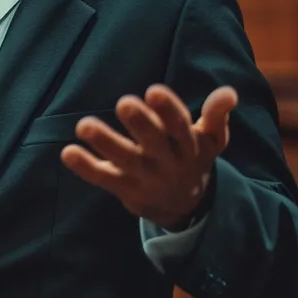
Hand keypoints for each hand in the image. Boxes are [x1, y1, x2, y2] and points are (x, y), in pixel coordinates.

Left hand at [59, 84, 237, 228]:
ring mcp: (145, 177)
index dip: (169, 110)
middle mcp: (167, 161)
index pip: (180, 126)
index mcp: (188, 145)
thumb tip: (229, 94)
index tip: (154, 91)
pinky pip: (103, 179)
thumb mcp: (211, 138)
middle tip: (124, 103)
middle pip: (153, 142)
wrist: (185, 205)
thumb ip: (216, 114)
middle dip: (140, 124)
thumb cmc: (192, 157)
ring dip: (105, 143)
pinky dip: (85, 167)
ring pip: (125, 160)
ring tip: (84, 126)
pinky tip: (68, 152)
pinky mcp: (125, 189)